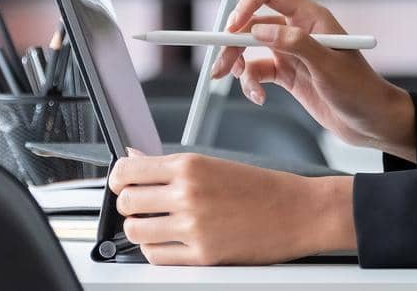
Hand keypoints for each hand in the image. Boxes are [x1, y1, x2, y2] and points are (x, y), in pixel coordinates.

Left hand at [108, 149, 354, 264]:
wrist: (299, 211)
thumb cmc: (262, 188)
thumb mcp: (214, 164)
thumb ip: (170, 166)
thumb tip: (134, 158)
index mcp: (190, 165)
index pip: (128, 170)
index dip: (118, 178)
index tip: (121, 183)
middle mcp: (188, 193)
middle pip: (126, 202)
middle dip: (128, 205)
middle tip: (141, 205)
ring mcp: (193, 226)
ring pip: (135, 232)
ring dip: (140, 230)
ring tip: (155, 225)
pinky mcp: (202, 255)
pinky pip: (157, 257)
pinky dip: (156, 251)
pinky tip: (169, 241)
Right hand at [209, 0, 415, 160]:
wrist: (372, 122)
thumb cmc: (360, 90)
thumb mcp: (328, 66)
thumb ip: (295, 43)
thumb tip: (258, 30)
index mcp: (310, 16)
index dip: (245, 4)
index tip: (232, 29)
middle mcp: (297, 29)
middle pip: (251, 23)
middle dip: (232, 43)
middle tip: (220, 67)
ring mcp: (290, 52)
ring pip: (249, 49)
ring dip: (237, 66)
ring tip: (234, 84)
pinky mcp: (287, 74)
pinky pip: (257, 71)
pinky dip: (250, 84)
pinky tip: (259, 98)